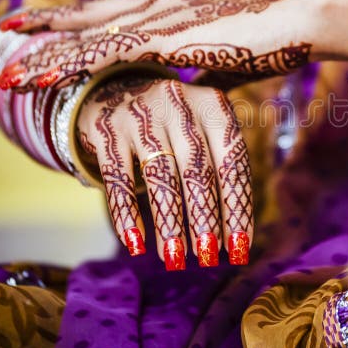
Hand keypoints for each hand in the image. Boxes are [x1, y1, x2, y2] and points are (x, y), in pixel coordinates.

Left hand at [0, 0, 312, 90]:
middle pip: (90, 17)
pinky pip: (112, 53)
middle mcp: (158, 7)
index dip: (76, 18)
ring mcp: (162, 20)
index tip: (45, 24)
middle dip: (47, 26)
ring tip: (14, 74)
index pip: (112, 12)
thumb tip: (193, 90)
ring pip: (92, 39)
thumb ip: (200, 72)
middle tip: (7, 29)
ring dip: (51, 58)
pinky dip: (78, 64)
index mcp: (170, 10)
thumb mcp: (225, 59)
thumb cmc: (270, 40)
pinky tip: (52, 74)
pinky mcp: (170, 39)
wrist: (297, 22)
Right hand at [77, 77, 252, 268]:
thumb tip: (238, 238)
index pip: (232, 161)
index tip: (240, 247)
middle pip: (197, 169)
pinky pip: (118, 178)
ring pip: (159, 176)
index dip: (237, 206)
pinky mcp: (107, 129)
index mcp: (213, 106)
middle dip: (204, 218)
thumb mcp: (203, 130)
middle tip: (209, 256)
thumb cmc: (173, 125)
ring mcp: (141, 114)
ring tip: (175, 258)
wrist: (113, 89)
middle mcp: (179, 104)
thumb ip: (220, 170)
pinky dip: (126, 212)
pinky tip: (135, 243)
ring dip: (169, 221)